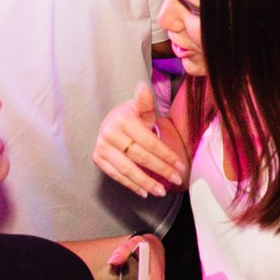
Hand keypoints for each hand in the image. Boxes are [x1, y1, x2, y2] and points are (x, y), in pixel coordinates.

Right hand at [93, 83, 185, 197]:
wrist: (111, 121)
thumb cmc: (132, 116)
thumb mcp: (141, 108)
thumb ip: (145, 103)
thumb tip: (144, 87)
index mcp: (123, 120)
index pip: (149, 142)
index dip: (166, 155)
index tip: (181, 166)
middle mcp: (109, 133)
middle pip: (140, 157)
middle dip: (161, 170)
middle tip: (176, 179)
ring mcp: (102, 147)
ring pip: (127, 169)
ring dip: (146, 182)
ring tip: (161, 191)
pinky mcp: (98, 158)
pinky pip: (116, 175)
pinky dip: (131, 185)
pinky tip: (144, 192)